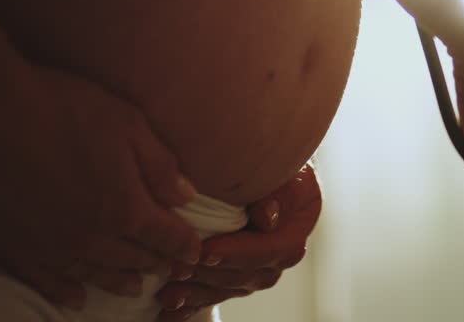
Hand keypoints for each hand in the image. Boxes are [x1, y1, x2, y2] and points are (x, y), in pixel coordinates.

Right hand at [0, 54, 203, 308]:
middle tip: (169, 267)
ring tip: (135, 286)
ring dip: (120, 281)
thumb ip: (160, 164)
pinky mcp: (15, 251)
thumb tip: (186, 196)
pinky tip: (76, 298)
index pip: (166, 237)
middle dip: (156, 263)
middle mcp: (93, 238)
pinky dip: (66, 293)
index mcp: (125, 207)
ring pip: (96, 275)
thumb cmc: (59, 107)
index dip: (184, 246)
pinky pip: (48, 284)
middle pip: (134, 259)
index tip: (194, 252)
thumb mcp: (126, 122)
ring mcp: (52, 249)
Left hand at [154, 164, 322, 320]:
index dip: (239, 253)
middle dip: (211, 275)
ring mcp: (257, 267)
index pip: (271, 249)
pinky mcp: (234, 274)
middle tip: (178, 268)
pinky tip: (169, 312)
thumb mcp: (279, 166)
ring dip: (198, 293)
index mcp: (295, 227)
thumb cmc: (267, 157)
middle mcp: (281, 253)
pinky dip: (191, 304)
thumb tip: (266, 218)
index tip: (207, 252)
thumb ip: (277, 191)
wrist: (258, 161)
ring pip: (229, 288)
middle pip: (249, 275)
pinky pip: (215, 294)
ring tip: (168, 294)